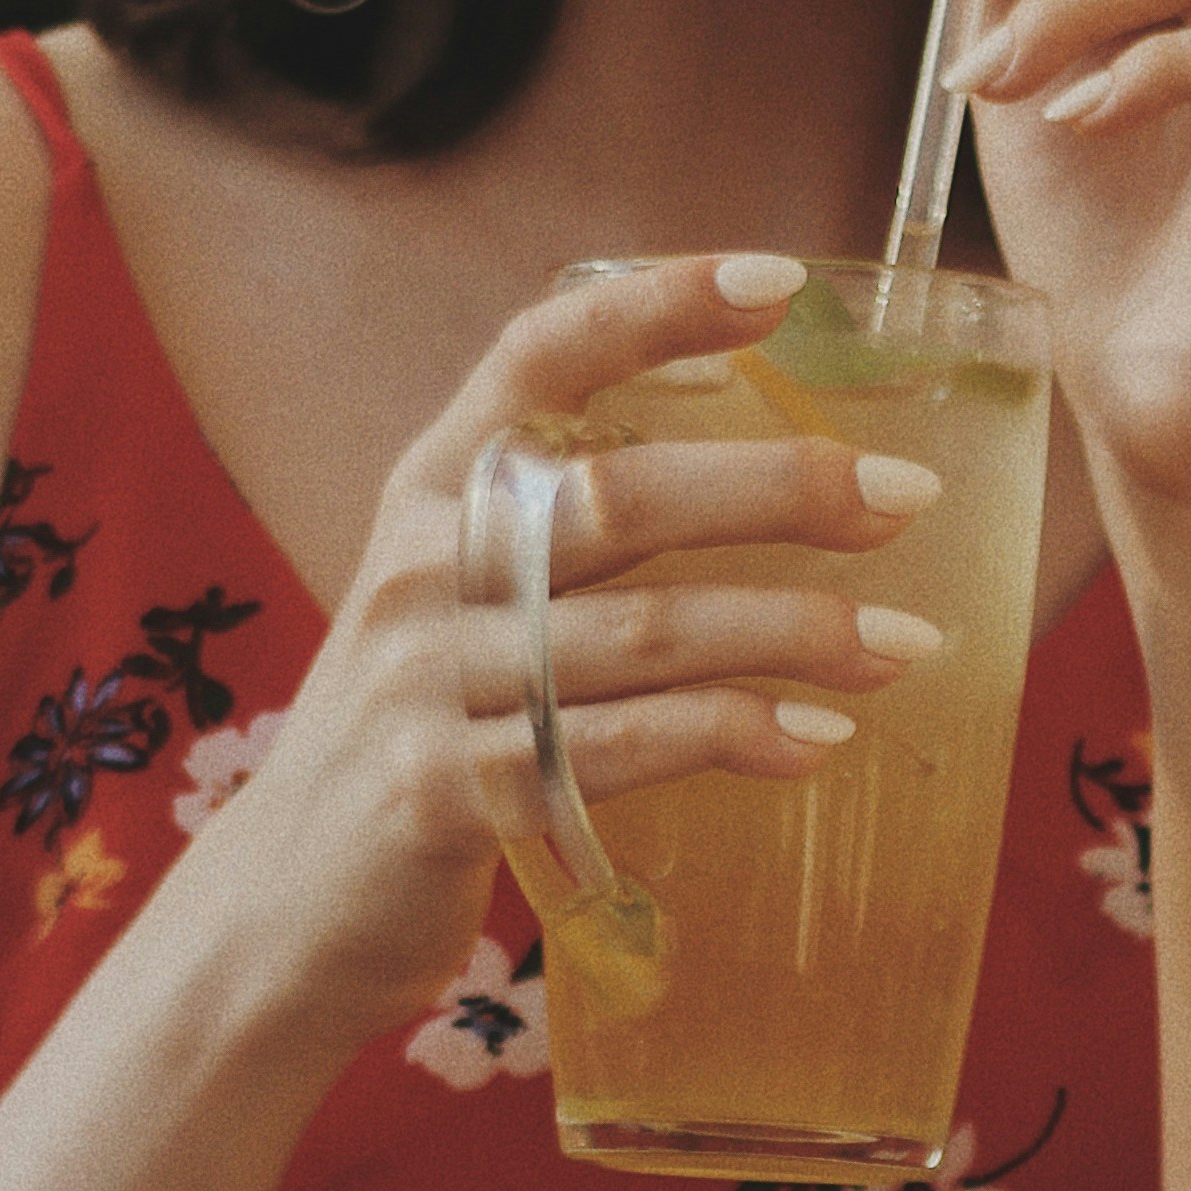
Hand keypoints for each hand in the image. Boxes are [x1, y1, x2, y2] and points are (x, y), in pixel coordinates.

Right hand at [203, 255, 942, 1048]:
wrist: (285, 905)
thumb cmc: (423, 732)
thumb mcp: (462, 604)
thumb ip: (568, 537)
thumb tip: (774, 487)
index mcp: (429, 488)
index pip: (539, 356)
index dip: (654, 308)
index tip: (780, 284)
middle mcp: (422, 567)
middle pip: (620, 495)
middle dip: (778, 490)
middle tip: (904, 497)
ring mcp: (427, 682)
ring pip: (643, 632)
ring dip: (791, 632)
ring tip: (903, 643)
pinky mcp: (448, 795)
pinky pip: (621, 749)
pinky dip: (732, 736)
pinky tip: (815, 739)